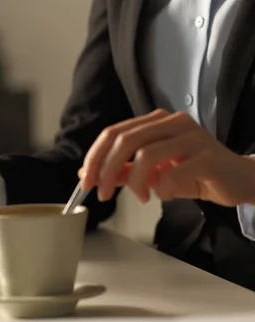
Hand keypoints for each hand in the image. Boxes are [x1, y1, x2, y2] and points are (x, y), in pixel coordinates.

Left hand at [81, 109, 254, 206]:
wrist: (237, 180)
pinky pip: (173, 173)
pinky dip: (162, 189)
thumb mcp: (151, 174)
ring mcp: (192, 137)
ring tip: (141, 197)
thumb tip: (88, 174)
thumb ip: (123, 171)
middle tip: (103, 193)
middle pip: (125, 140)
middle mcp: (173, 123)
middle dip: (107, 170)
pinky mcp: (207, 156)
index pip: (113, 133)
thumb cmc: (194, 174)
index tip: (86, 180)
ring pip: (146, 155)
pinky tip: (166, 195)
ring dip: (136, 182)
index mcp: (156, 122)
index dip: (95, 157)